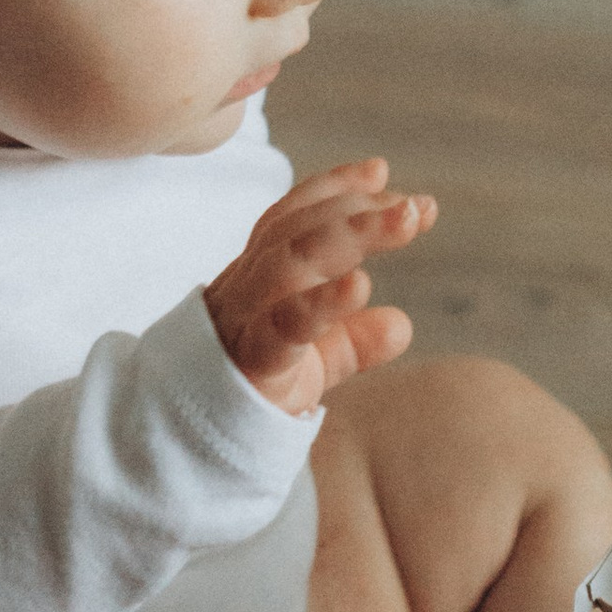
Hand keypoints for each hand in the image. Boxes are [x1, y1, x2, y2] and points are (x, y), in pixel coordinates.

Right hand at [205, 157, 436, 418]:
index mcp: (262, 275)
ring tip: (404, 221)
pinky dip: (322, 300)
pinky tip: (359, 285)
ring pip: (292, 260)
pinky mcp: (251, 358)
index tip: (382, 172)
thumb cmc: (253, 389)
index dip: (336, 188)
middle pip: (299, 228)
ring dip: (352, 232)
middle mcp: (251, 285)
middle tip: (416, 205)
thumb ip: (354, 338)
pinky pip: (283, 323)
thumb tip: (400, 324)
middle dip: (358, 207)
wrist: (196, 439)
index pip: (295, 217)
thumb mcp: (313, 360)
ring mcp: (247, 318)